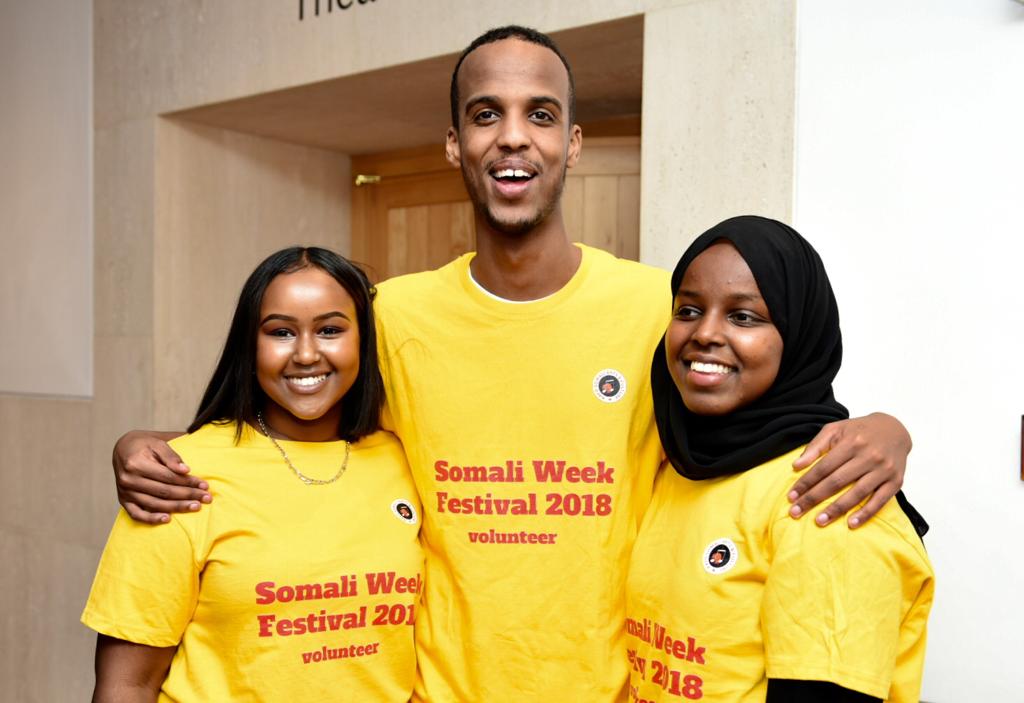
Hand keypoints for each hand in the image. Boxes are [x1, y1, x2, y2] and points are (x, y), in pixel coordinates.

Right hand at [113, 430, 209, 523]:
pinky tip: (167, 519)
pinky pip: (136, 514)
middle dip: (187, 495)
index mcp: (136, 463)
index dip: (188, 482)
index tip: (205, 486)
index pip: (168, 477)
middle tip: (206, 499)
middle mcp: (128, 479)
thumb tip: (185, 470)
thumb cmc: (145, 445)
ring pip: (154, 504)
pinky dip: (151, 519)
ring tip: (195, 507)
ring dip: (176, 507)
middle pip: (163, 491)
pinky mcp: (123, 500)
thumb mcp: (158, 443)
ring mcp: (125, 492)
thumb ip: (171, 456)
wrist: (123, 449)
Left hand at [787, 413, 910, 528]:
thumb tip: (796, 466)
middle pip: (837, 481)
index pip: (823, 467)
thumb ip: (815, 447)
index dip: (806, 483)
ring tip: (819, 521)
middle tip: (796, 512)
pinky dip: (865, 513)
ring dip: (837, 509)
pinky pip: (880, 501)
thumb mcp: (835, 430)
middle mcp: (868, 456)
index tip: (791, 496)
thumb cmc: (859, 431)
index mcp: (851, 443)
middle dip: (814, 498)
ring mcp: (883, 470)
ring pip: (857, 493)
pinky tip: (851, 523)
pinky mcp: (896, 481)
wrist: (895, 429)